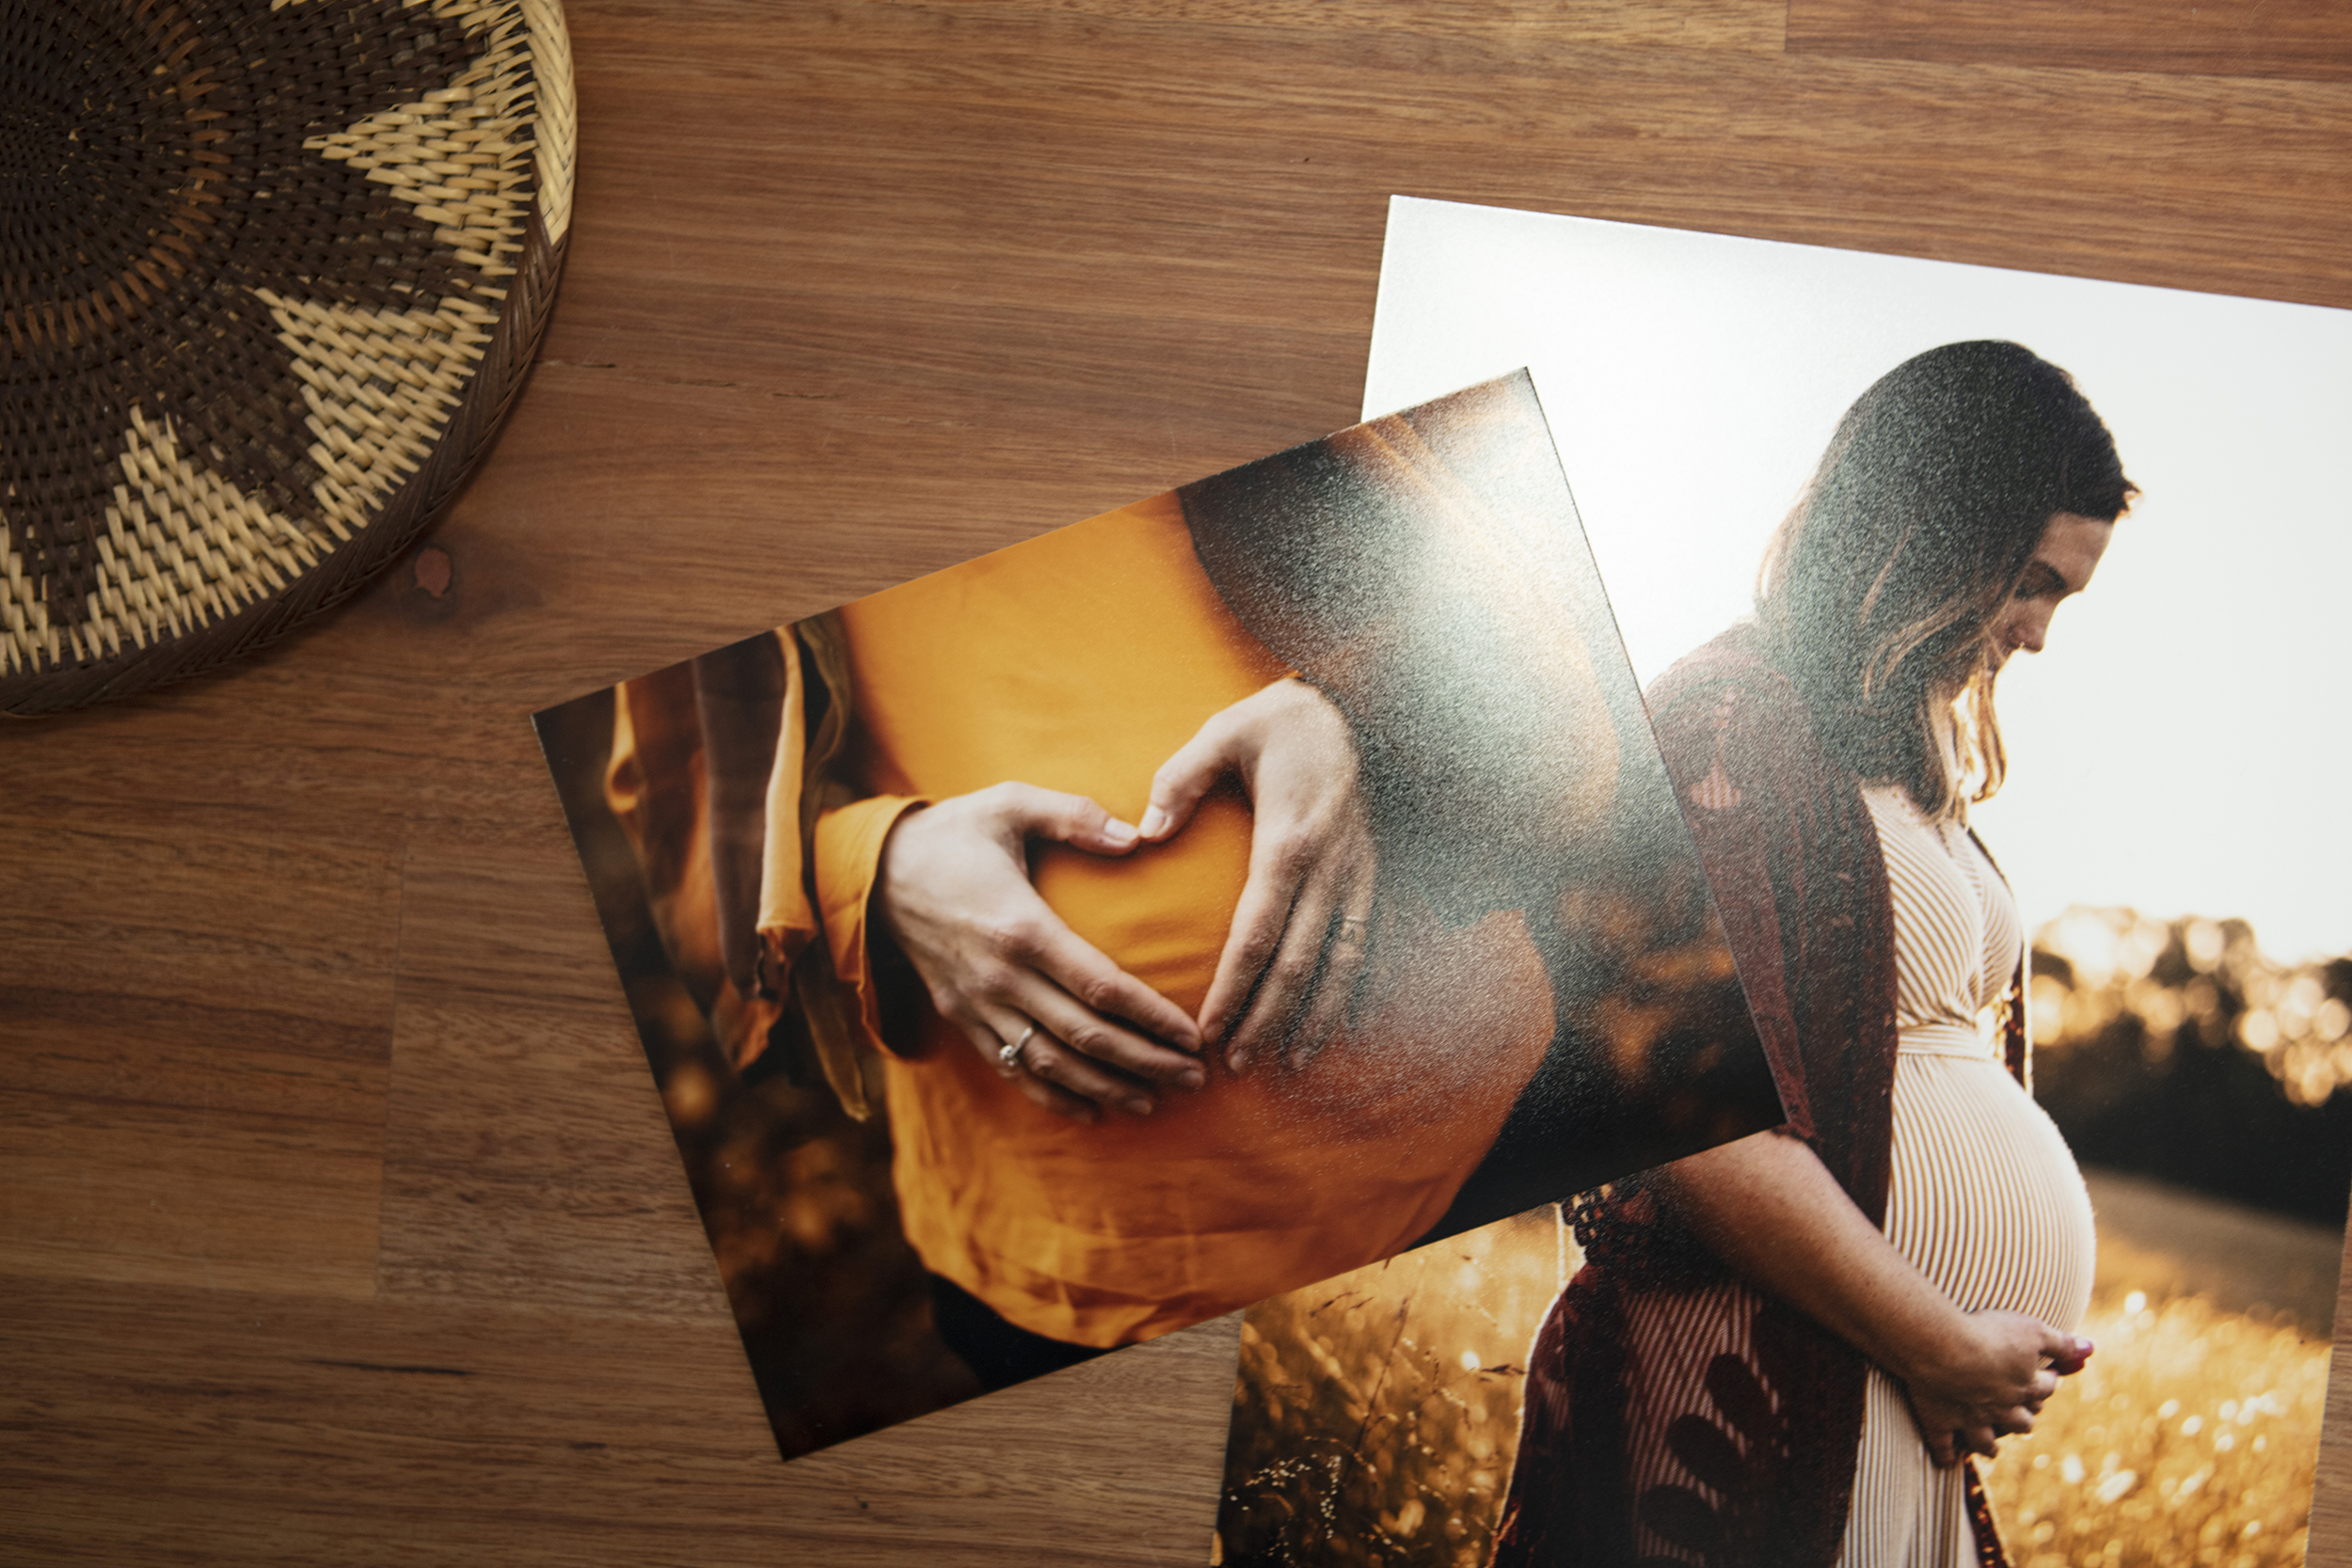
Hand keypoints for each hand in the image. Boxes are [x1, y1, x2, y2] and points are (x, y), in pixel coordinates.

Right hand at [875, 782, 1203, 1122]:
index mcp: (1022, 927)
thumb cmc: (955, 834)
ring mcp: (978, 1005)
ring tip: (1156, 1100)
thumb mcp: (1010, 803)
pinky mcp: (962, 1019)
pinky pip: (1011, 1070)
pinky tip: (1093, 1112)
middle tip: (1195, 1077)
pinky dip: (1053, 1098)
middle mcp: (1001, 977)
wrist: (876, 873)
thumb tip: (1137, 836)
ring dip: (1108, 1088)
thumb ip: (1074, 815)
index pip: (1101, 986)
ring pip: (1052, 1064)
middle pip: (1085, 1036)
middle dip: (1146, 1062)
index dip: (1152, 1016)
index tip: (1193, 1034)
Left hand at [1140, 678, 1375, 1071]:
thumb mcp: (1223, 732)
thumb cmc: (1281, 719)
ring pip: (1340, 965)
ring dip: (1314, 1018)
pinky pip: (1365, 946)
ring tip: (1288, 1063)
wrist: (1357, 706)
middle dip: (1266, 1019)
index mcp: (1288, 841)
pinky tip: (1334, 1026)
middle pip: (1297, 963)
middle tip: (1235, 1063)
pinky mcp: (1371, 876)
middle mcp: (1330, 869)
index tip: (1208, 1029)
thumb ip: (1180, 779)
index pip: (1257, 933)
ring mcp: (1357, 875)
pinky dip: (1351, 992)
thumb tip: (1145, 831)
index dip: (1234, 987)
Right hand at [1896, 1310, 2091, 1466]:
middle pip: (2021, 1421)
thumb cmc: (1989, 1334)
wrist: (1943, 1347)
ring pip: (1986, 1441)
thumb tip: (2090, 1348)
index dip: (2048, 1380)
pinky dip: (1946, 1454)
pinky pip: (1944, 1445)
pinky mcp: (1940, 1421)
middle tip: (2022, 1415)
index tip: (2048, 1374)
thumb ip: (2061, 1343)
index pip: (2045, 1388)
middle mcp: (2002, 1409)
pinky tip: (1948, 1460)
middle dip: (2023, 1419)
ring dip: (1990, 1444)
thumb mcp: (2033, 1331)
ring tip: (1992, 1447)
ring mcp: (1970, 1419)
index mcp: (2026, 1387)